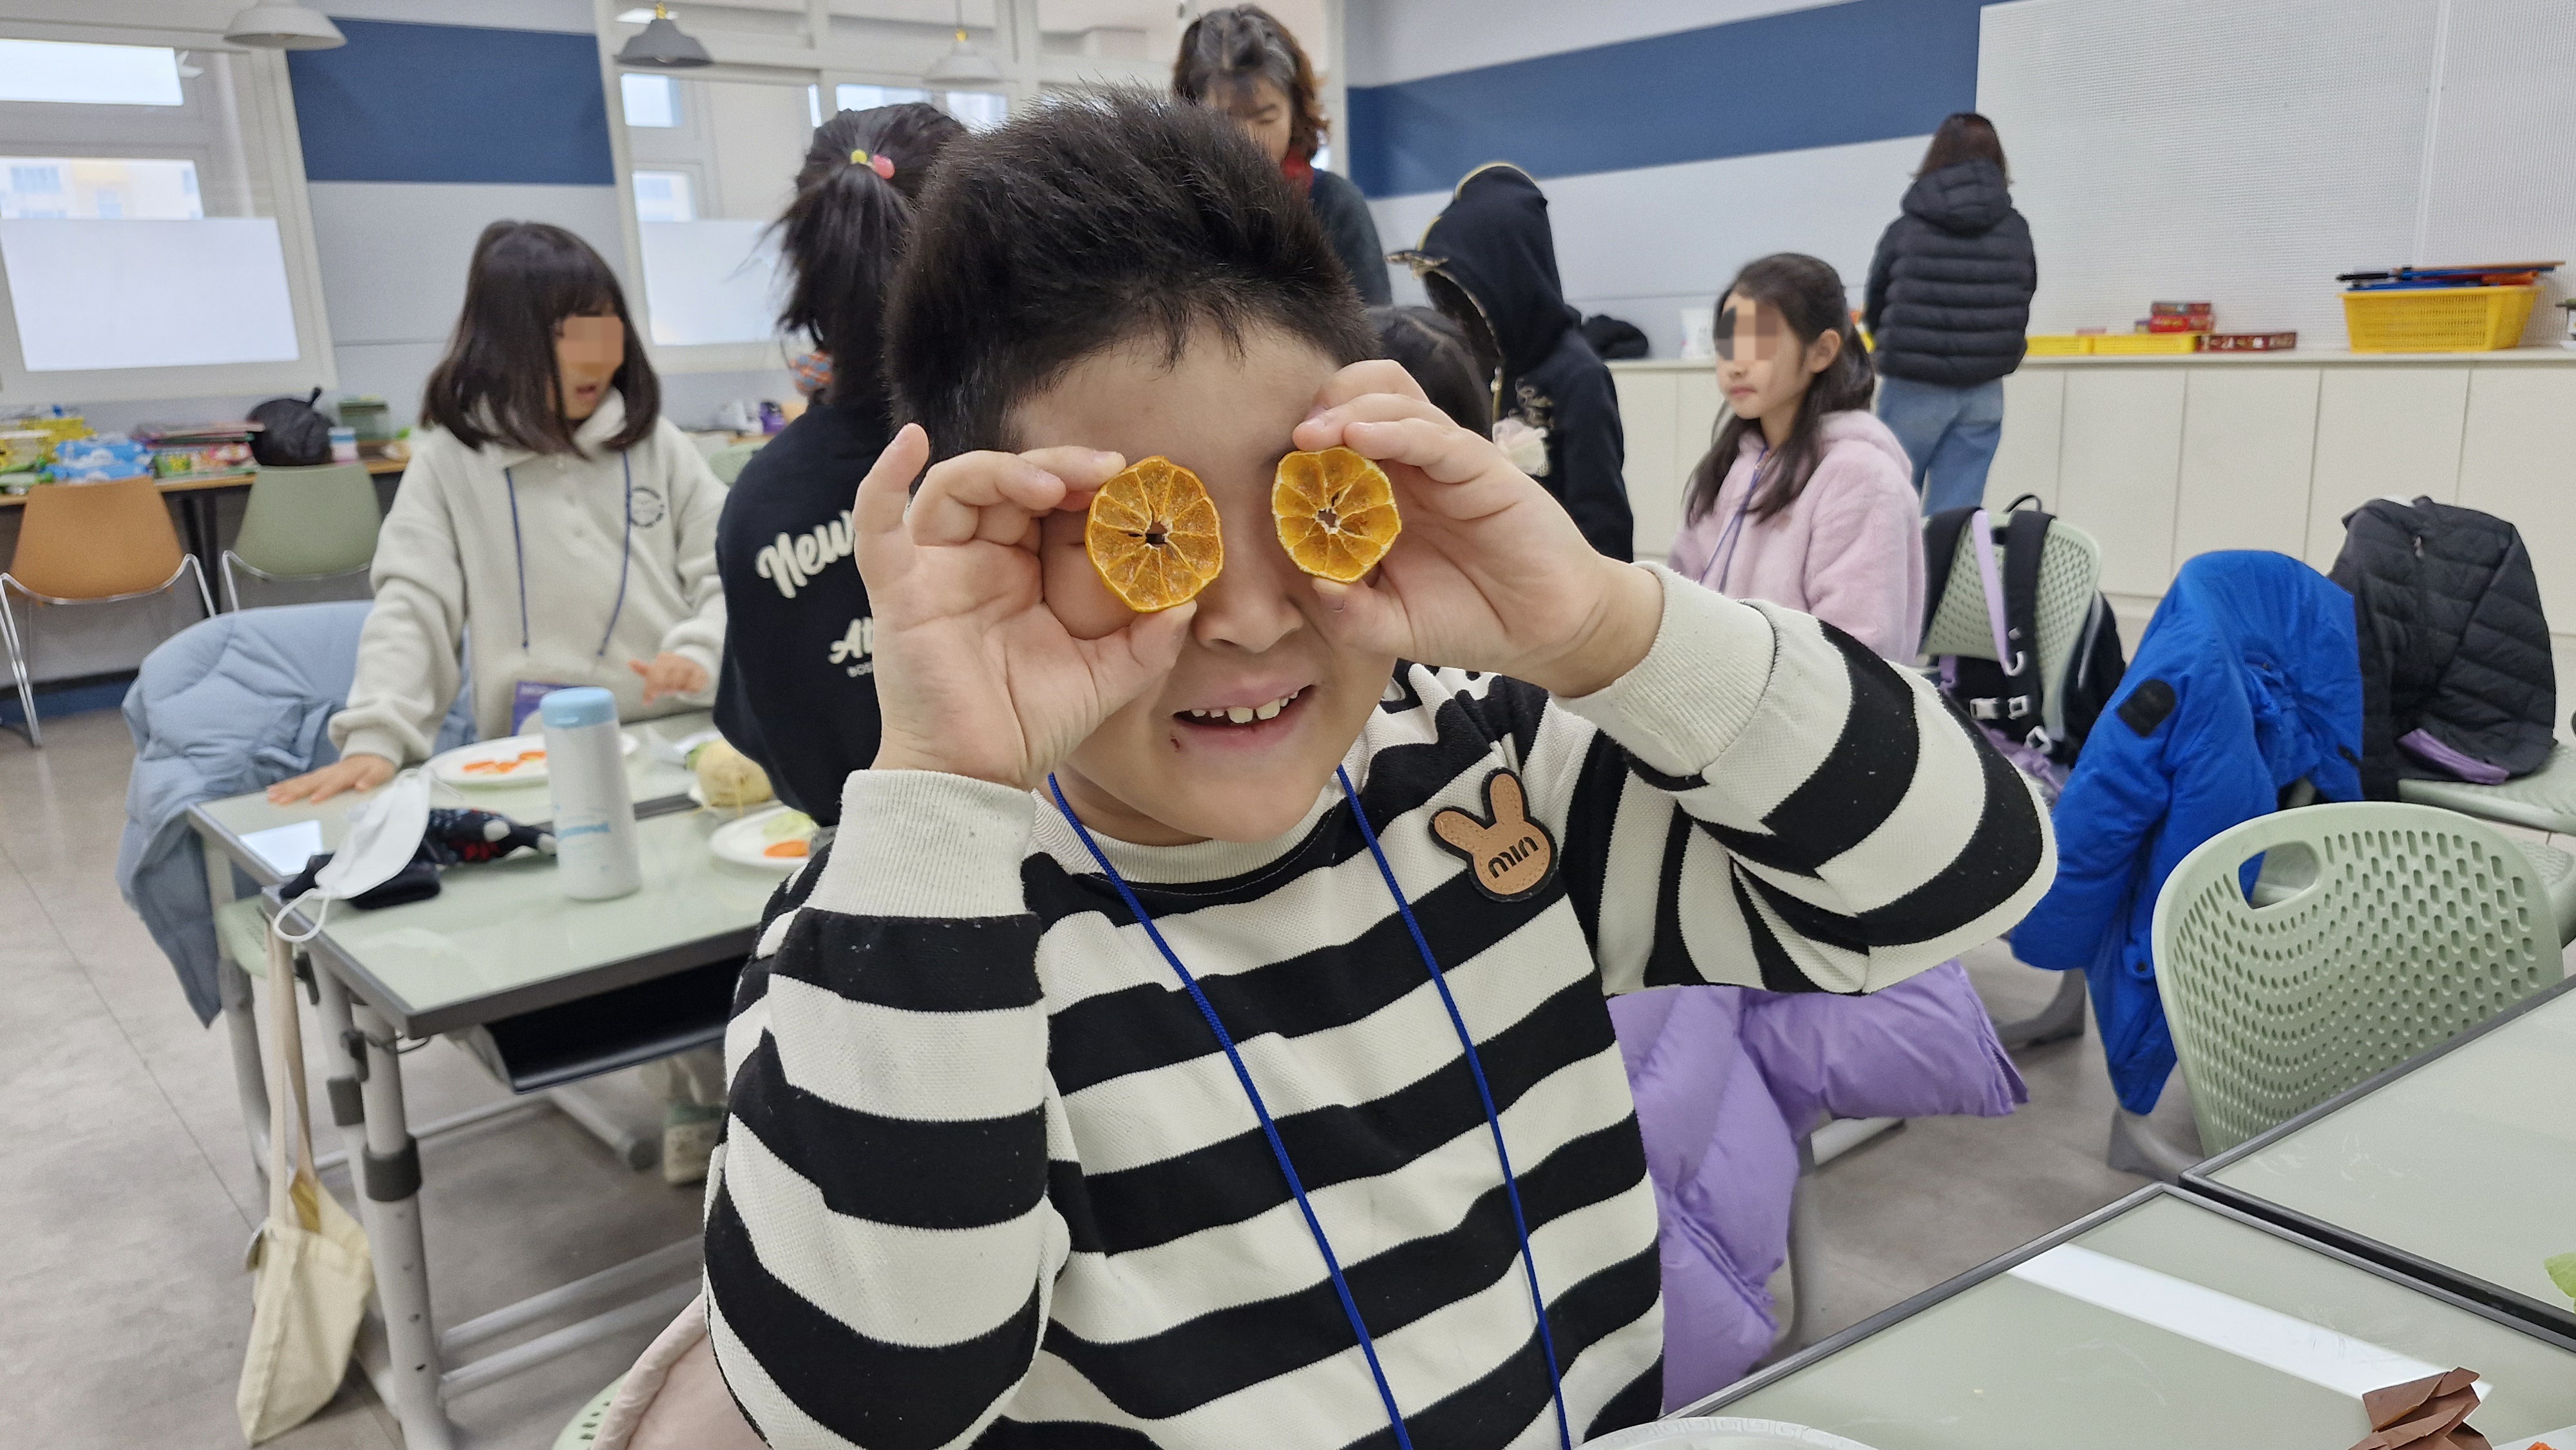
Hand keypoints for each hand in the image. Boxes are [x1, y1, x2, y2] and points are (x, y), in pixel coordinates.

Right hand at [267, 752, 394, 803]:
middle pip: (311, 782)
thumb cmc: (377, 766)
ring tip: (270, 796)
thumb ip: (371, 779)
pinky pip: (301, 780)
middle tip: (278, 800)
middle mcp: (331, 772)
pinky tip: (273, 790)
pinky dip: (287, 784)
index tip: (313, 799)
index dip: (325, 791)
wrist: (372, 752)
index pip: (334, 783)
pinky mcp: (318, 775)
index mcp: (346, 773)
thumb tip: (361, 786)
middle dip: (295, 791)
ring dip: (286, 788)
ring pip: (302, 781)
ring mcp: (323, 773)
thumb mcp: (381, 772)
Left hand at [630, 652, 708, 703]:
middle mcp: (676, 661)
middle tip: (665, 692)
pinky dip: (689, 689)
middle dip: (664, 687)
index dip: (651, 687)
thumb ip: (643, 669)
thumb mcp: (657, 668)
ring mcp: (688, 667)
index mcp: (663, 659)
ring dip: (677, 688)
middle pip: (667, 678)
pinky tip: (687, 689)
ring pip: (680, 681)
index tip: (651, 698)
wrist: (694, 664)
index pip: (655, 673)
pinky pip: (693, 684)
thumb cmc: (671, 670)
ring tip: (676, 689)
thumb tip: (629, 663)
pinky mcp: (700, 673)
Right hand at [855, 424, 1196, 789]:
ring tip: (1050, 483)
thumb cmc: (1030, 726)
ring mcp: (934, 571)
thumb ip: (1147, 644)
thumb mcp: (1104, 679)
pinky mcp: (898, 592)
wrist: (978, 778)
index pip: (1049, 501)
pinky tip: (910, 443)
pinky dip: (884, 479)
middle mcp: (976, 560)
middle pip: (1006, 481)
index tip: (1129, 480)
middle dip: (1056, 465)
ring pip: (954, 487)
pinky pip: (875, 526)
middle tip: (1105, 470)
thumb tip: (1189, 604)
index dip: (1084, 481)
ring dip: (1002, 469)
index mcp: (1021, 571)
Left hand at [1292, 361, 1661, 696]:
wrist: (1543, 634)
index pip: (1338, 444)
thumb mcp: (1393, 629)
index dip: (1304, 446)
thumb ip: (1350, 614)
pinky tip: (1360, 438)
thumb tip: (1311, 586)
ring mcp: (1446, 465)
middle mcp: (1412, 470)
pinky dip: (1395, 429)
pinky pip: (1435, 436)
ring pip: (1395, 403)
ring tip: (1315, 434)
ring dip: (1350, 410)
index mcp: (1385, 497)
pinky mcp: (1482, 469)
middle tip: (1292, 437)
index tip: (1270, 468)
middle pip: (1363, 400)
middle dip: (1323, 405)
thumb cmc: (1468, 620)